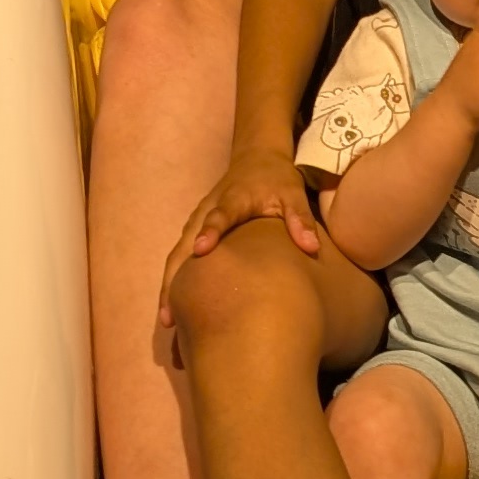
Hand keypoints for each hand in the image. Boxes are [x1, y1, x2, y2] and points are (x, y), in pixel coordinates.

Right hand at [160, 151, 323, 323]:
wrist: (256, 159)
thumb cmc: (276, 179)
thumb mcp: (293, 192)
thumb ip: (300, 218)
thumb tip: (311, 248)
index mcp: (232, 200)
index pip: (219, 216)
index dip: (210, 232)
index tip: (201, 251)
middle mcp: (207, 211)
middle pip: (185, 245)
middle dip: (175, 278)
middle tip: (170, 313)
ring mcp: (197, 221)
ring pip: (178, 254)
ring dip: (169, 285)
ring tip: (167, 319)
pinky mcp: (194, 230)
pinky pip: (180, 256)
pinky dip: (174, 280)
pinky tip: (174, 307)